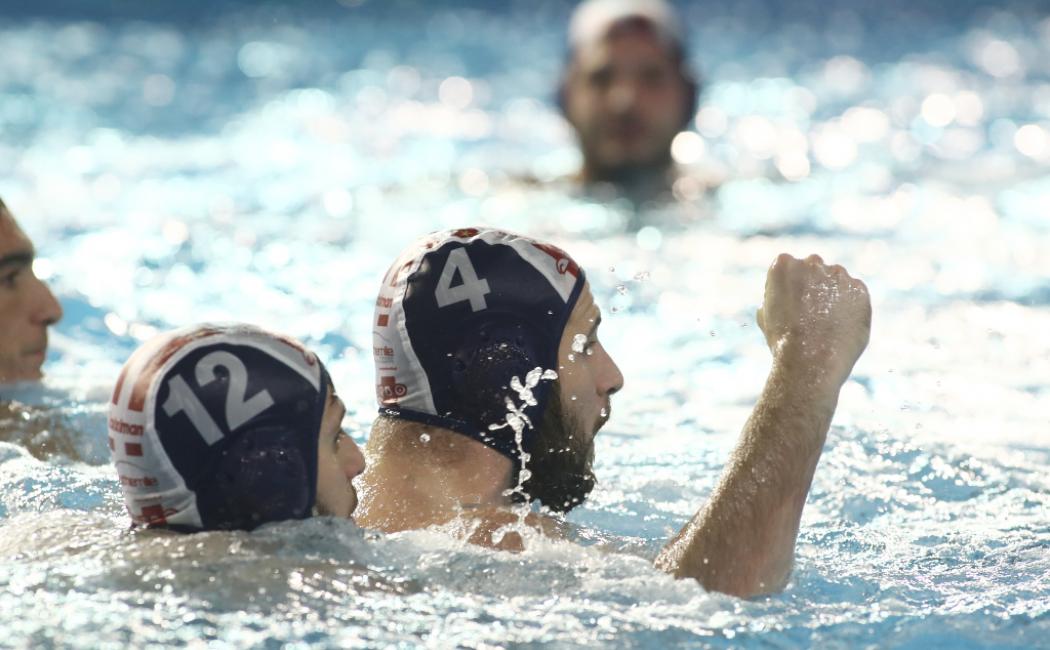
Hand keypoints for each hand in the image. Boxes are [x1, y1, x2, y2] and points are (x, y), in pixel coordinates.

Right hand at [756, 254, 870, 387]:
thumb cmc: (783, 342)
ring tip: (826, 326)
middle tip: (809, 317)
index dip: (787, 290)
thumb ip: (776, 297)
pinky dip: (850, 307)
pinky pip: (854, 294)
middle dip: (812, 287)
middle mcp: (811, 262)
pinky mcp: (859, 288)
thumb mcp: (766, 316)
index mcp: (783, 264)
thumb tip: (783, 298)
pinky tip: (840, 327)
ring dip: (832, 296)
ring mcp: (838, 274)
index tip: (788, 309)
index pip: (787, 268)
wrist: (811, 360)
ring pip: (835, 281)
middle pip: (813, 270)